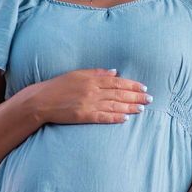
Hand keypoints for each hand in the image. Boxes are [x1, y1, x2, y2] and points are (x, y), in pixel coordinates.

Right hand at [33, 68, 152, 126]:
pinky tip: (126, 118)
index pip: (117, 81)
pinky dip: (116, 118)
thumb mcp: (77, 74)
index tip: (143, 87)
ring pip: (114, 105)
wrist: (41, 101)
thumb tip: (114, 72)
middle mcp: (92, 90)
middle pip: (119, 93)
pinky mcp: (84, 116)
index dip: (132, 84)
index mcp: (92, 79)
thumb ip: (96, 72)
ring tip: (142, 109)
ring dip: (130, 107)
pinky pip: (103, 117)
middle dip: (136, 96)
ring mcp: (89, 104)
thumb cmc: (58, 86)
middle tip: (149, 99)